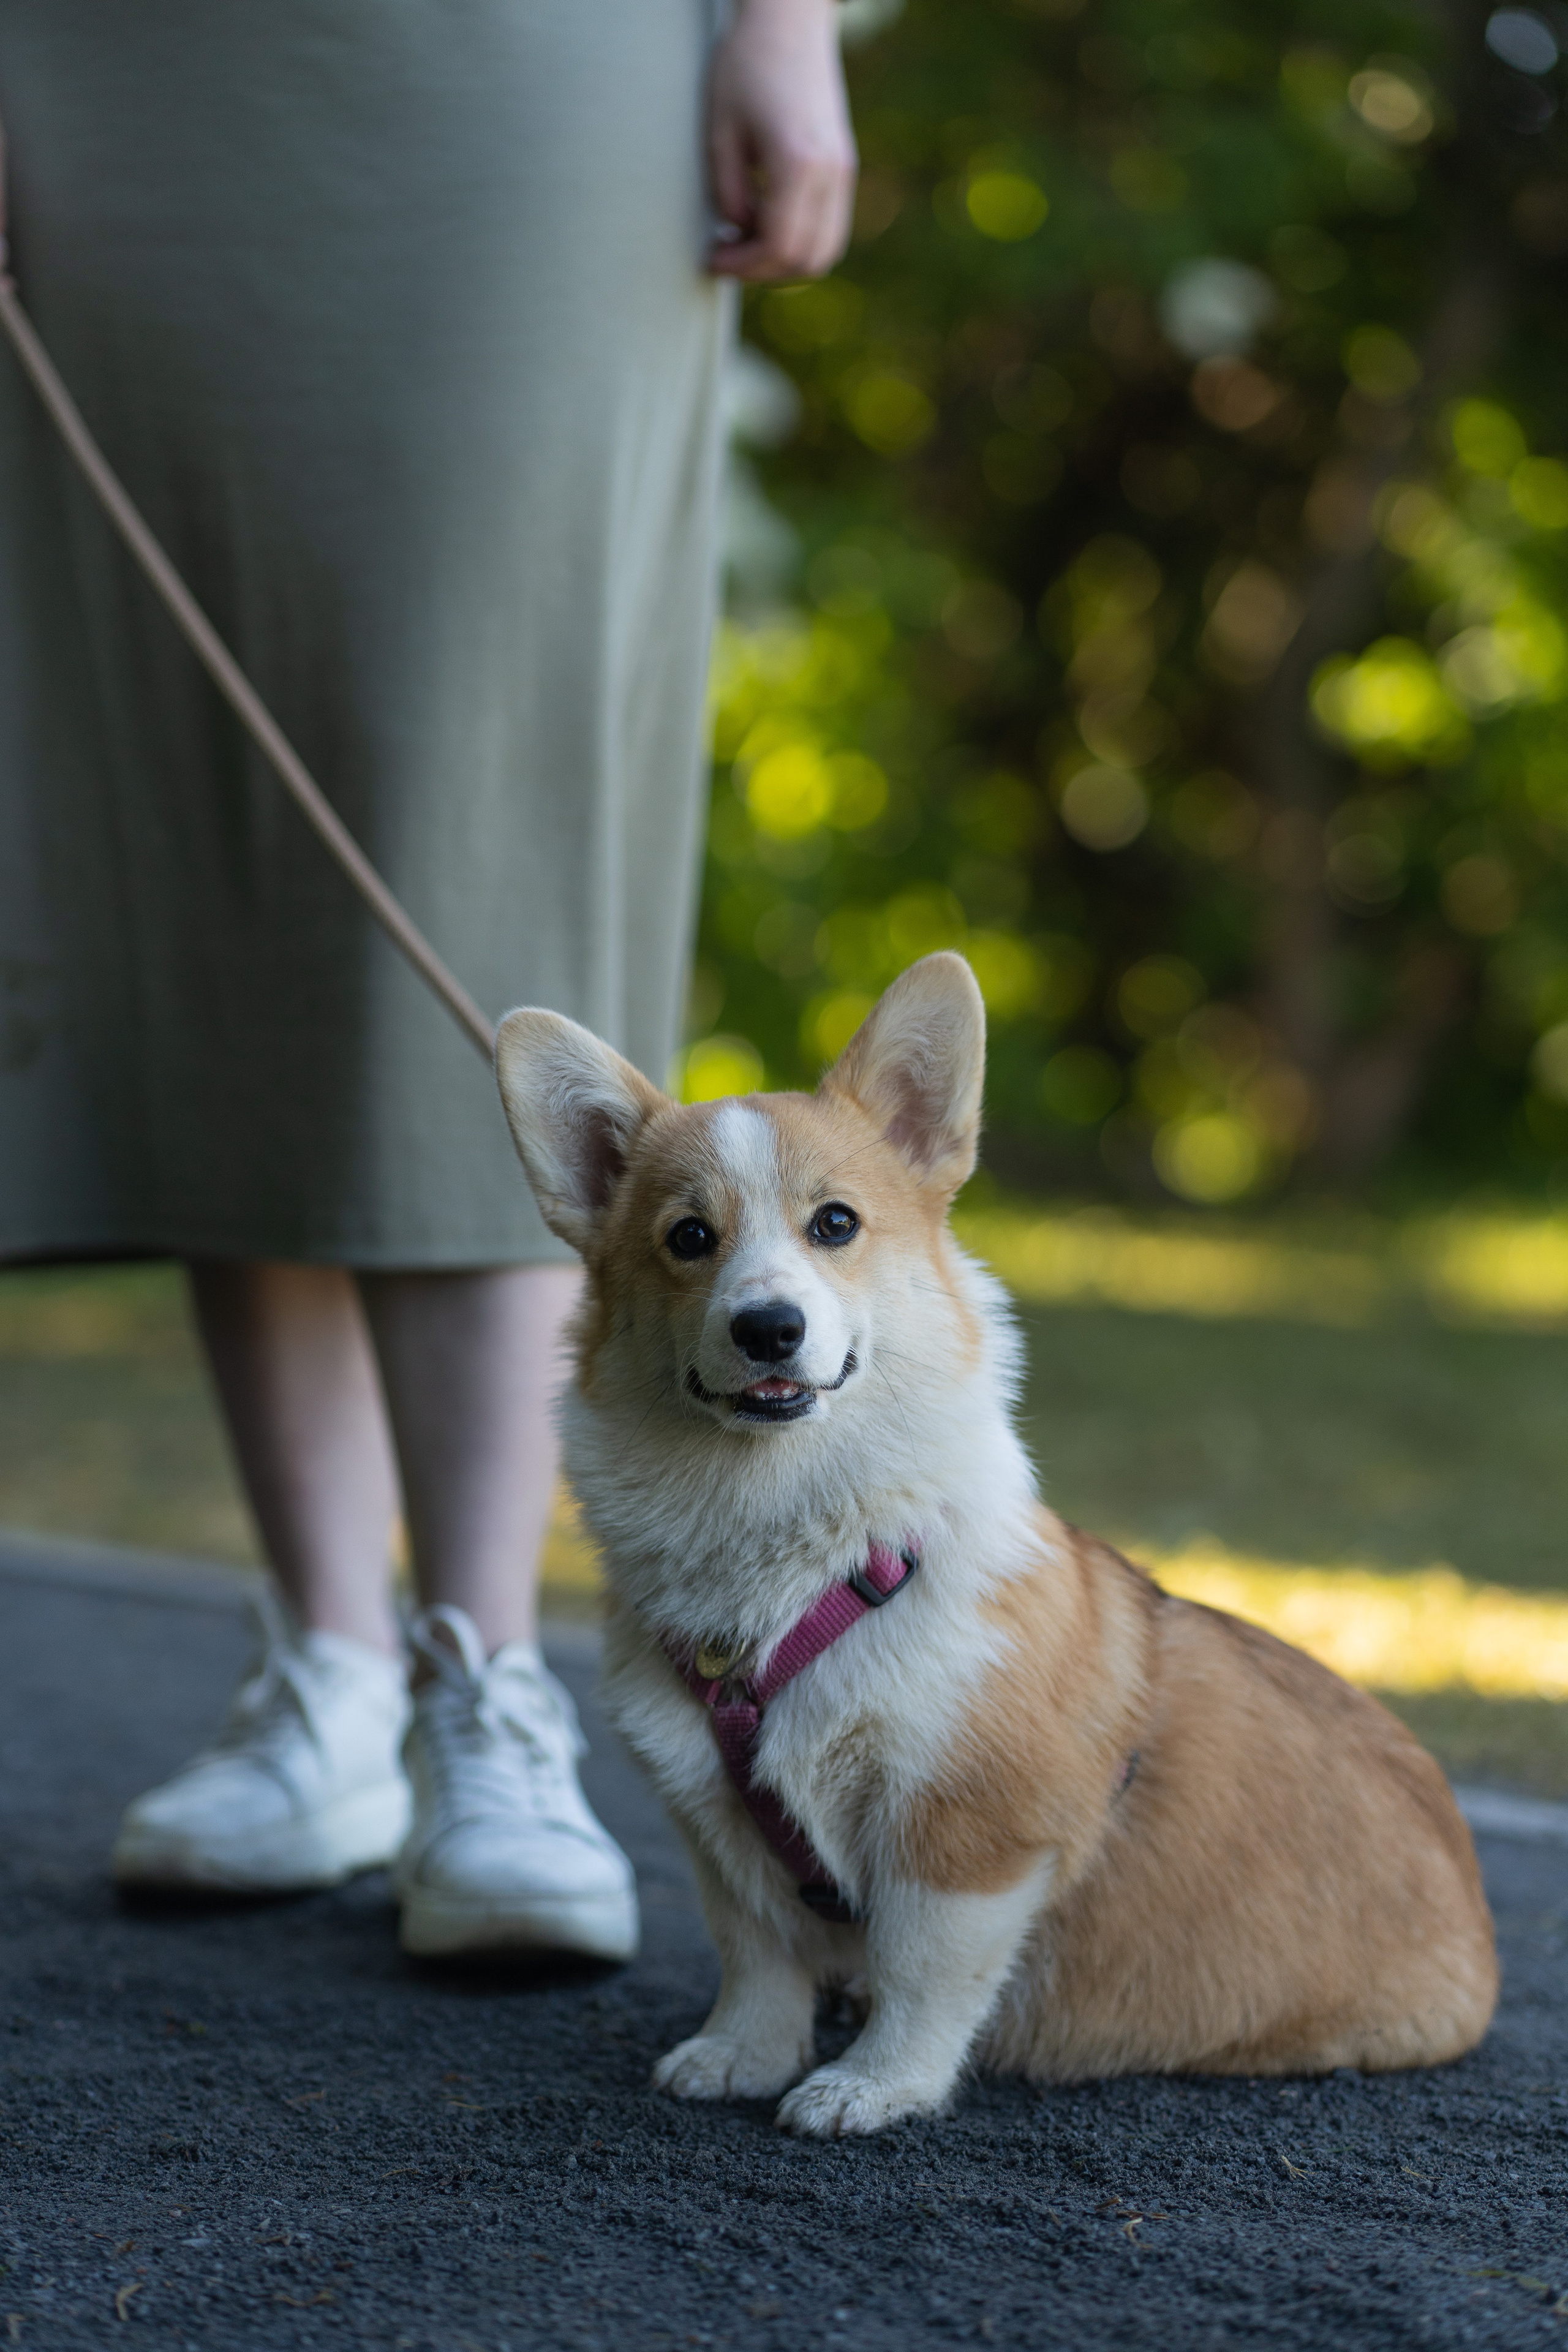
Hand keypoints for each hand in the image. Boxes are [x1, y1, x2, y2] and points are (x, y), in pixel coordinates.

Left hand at [706, 0, 857, 281]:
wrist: (789, 22)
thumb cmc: (745, 66)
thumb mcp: (720, 133)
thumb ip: (728, 193)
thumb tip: (738, 234)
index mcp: (799, 163)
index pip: (779, 246)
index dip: (743, 266)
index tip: (712, 260)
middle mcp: (831, 172)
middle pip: (808, 260)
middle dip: (764, 271)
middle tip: (727, 256)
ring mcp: (844, 171)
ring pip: (825, 250)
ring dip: (785, 260)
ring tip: (745, 241)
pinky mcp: (844, 167)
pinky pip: (829, 227)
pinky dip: (800, 239)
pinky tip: (766, 220)